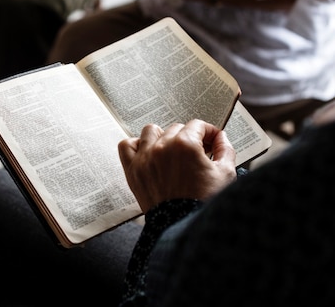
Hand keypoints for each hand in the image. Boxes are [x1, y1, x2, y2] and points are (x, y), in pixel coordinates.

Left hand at [119, 119, 236, 213]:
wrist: (183, 228)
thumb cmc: (203, 204)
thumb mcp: (225, 174)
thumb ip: (225, 149)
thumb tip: (220, 137)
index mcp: (185, 145)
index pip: (197, 125)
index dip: (208, 132)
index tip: (211, 140)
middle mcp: (162, 147)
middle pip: (176, 128)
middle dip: (190, 137)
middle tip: (197, 151)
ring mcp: (145, 158)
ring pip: (151, 131)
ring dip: (163, 136)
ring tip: (172, 150)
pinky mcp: (133, 170)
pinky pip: (126, 146)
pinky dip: (136, 145)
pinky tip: (148, 153)